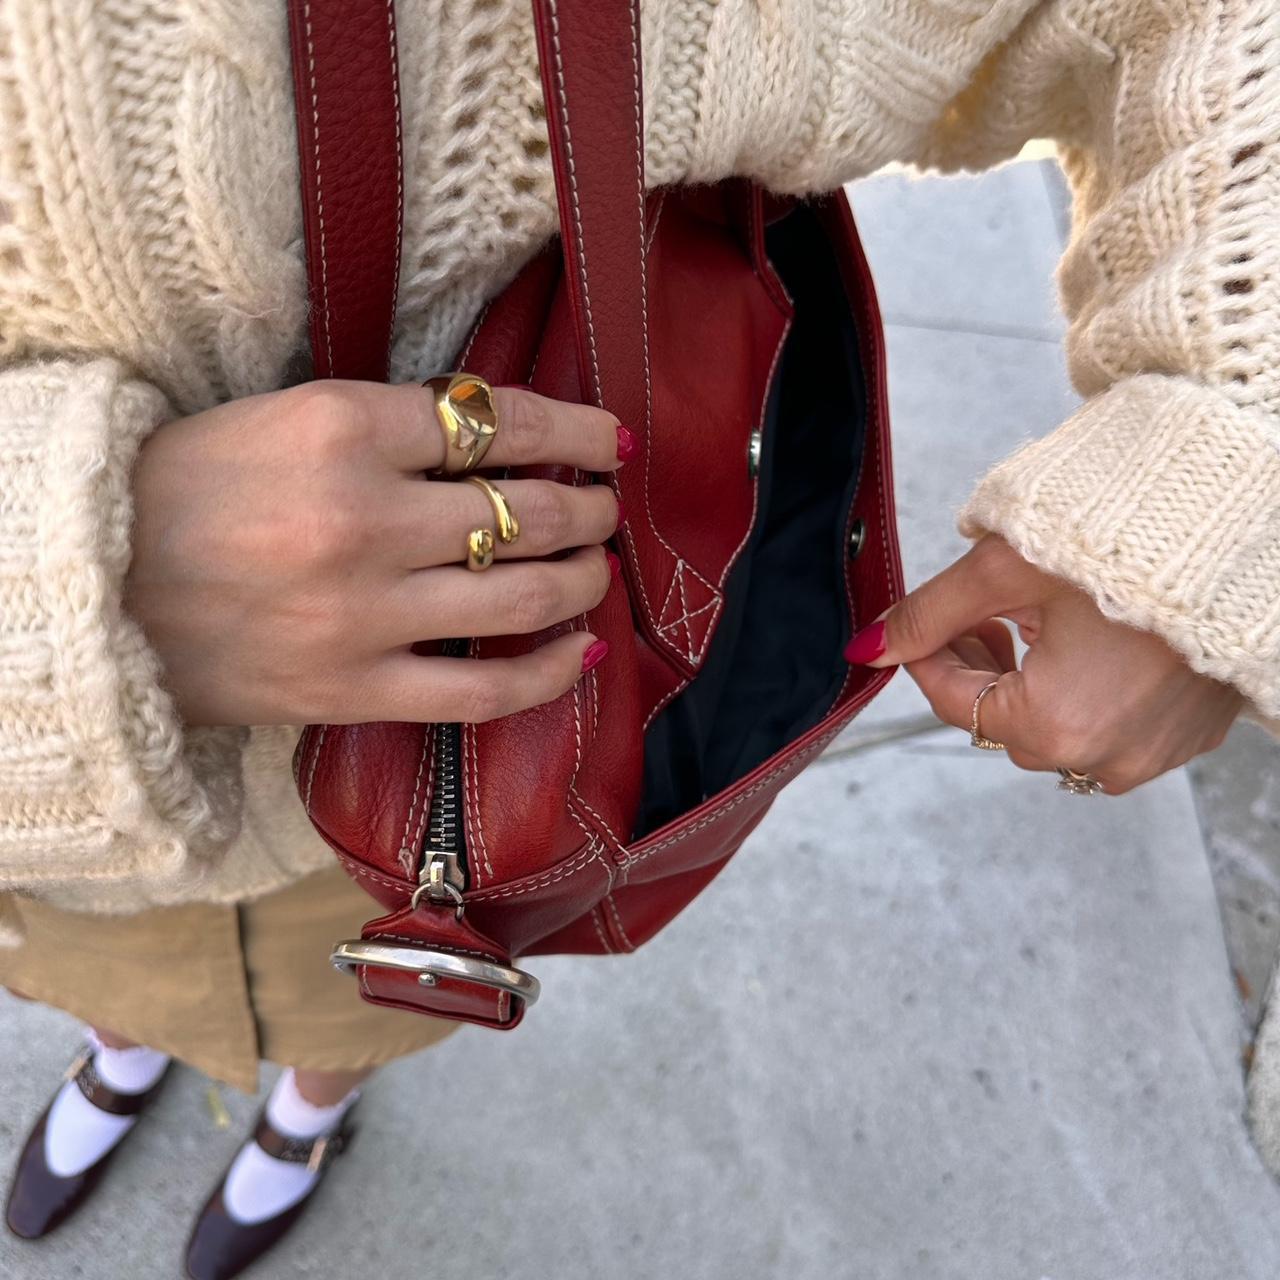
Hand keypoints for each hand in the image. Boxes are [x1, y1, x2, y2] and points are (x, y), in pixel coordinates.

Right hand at [124, 382, 626, 727]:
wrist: (92, 587)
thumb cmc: (186, 490)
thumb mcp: (284, 419)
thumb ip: (392, 428)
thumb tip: (502, 442)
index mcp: (342, 427)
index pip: (499, 422)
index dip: (575, 432)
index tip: (611, 440)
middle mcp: (363, 518)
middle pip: (527, 510)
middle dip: (589, 509)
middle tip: (605, 508)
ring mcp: (363, 612)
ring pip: (523, 596)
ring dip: (584, 579)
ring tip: (599, 568)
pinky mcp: (354, 688)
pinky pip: (484, 690)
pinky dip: (551, 674)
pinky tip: (585, 655)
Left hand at [845, 535, 1242, 792]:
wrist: (1243, 532)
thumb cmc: (1128, 546)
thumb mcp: (1006, 570)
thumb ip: (928, 613)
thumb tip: (866, 649)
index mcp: (1054, 725)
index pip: (951, 702)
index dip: (928, 655)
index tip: (925, 622)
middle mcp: (1104, 758)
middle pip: (1002, 722)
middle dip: (980, 669)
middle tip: (981, 614)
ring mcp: (1152, 754)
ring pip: (1055, 729)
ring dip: (1031, 683)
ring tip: (1036, 619)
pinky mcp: (1187, 737)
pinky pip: (1112, 728)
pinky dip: (1086, 692)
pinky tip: (1091, 639)